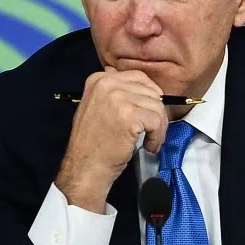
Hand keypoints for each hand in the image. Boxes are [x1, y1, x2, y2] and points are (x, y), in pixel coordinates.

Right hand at [55, 66, 168, 212]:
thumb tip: (140, 84)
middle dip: (157, 113)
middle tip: (152, 131)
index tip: (150, 112)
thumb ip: (115, 92)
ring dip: (159, 127)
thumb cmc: (93, 143)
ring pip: (157, 106)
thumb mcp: (97, 107)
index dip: (150, 95)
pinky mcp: (129, 114)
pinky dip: (158, 136)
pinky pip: (157, 120)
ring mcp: (118, 98)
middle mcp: (107, 83)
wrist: (85, 167)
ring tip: (150, 141)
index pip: (138, 77)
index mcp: (99, 79)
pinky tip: (149, 145)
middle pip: (150, 91)